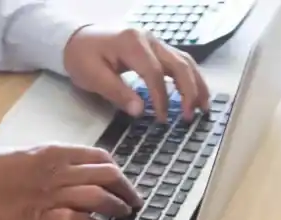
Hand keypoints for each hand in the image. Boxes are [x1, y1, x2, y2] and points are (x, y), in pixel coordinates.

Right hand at [0, 145, 141, 219]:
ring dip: (117, 207)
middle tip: (133, 200)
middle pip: (107, 176)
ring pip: (99, 197)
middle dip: (126, 188)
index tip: (121, 180)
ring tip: (123, 214)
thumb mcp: (22, 153)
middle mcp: (56, 171)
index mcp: (52, 151)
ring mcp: (50, 196)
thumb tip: (73, 170)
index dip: (116, 170)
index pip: (98, 157)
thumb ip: (50, 160)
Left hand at [64, 26, 210, 122]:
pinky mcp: (157, 48)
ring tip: (204, 107)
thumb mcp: (92, 76)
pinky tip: (197, 94)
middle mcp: (149, 39)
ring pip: (185, 61)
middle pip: (179, 64)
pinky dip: (191, 78)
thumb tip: (140, 111)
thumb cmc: (82, 57)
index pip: (155, 73)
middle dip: (189, 91)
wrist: (76, 39)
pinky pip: (180, 62)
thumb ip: (117, 93)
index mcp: (132, 43)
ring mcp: (155, 42)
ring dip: (197, 84)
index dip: (161, 98)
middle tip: (190, 116)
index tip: (162, 119)